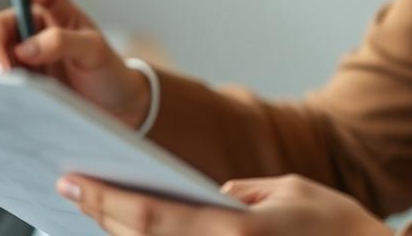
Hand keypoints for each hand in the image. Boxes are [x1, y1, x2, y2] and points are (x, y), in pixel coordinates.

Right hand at [0, 0, 150, 129]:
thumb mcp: (93, 47)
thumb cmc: (107, 69)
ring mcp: (15, 68)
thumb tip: (24, 40)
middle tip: (8, 86)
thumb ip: (60, 37)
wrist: (120, 106)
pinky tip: (9, 107)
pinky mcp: (15, 94)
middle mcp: (19, 41)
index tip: (2, 65)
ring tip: (14, 98)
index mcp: (35, 19)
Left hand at [54, 172, 393, 234]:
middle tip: (69, 187)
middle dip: (100, 214)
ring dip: (120, 233)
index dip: (104, 199)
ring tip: (96, 207)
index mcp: (233, 232)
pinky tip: (136, 229)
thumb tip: (212, 195)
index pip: (149, 216)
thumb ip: (245, 192)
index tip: (72, 180)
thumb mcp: (291, 190)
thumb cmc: (341, 228)